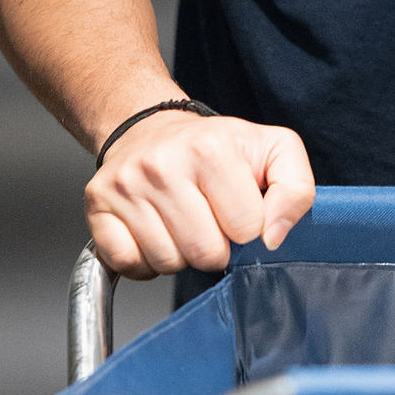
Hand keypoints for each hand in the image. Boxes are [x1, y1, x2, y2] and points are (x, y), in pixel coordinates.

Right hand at [84, 110, 314, 278]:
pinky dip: (145, 261)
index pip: (247, 228)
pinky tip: (154, 233)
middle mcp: (162, 164)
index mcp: (211, 149)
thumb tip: (275, 236)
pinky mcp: (98, 205)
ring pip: (168, 263)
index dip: (248, 227)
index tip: (238, 208)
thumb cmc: (216, 146)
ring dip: (181, 254)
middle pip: (206, 253)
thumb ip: (296, 189)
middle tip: (209, 219)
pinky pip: (130, 264)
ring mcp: (125, 185)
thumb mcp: (273, 150)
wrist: (151, 129)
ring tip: (181, 222)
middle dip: (216, 247)